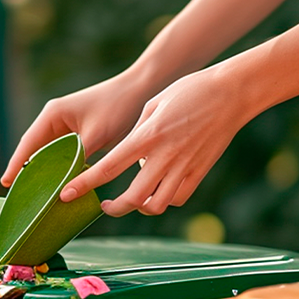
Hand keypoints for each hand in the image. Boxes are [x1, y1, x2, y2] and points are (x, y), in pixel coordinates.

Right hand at [0, 69, 154, 186]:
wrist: (142, 89)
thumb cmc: (118, 106)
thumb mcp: (96, 135)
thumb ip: (78, 160)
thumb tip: (65, 187)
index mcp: (53, 114)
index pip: (28, 143)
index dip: (17, 164)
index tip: (5, 183)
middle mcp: (55, 119)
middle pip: (35, 150)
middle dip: (27, 171)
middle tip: (19, 196)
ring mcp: (66, 126)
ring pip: (49, 154)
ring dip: (44, 171)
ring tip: (35, 194)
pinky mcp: (79, 133)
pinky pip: (63, 154)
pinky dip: (60, 168)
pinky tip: (60, 184)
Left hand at [60, 65, 252, 215]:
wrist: (232, 92)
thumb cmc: (190, 91)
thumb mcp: (153, 104)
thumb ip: (137, 133)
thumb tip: (131, 157)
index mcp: (147, 136)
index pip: (108, 168)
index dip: (84, 184)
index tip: (65, 195)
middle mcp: (164, 156)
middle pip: (132, 198)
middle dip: (113, 208)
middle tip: (104, 205)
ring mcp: (184, 167)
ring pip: (155, 205)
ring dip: (139, 207)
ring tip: (132, 199)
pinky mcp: (199, 172)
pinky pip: (176, 198)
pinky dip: (163, 200)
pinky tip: (157, 190)